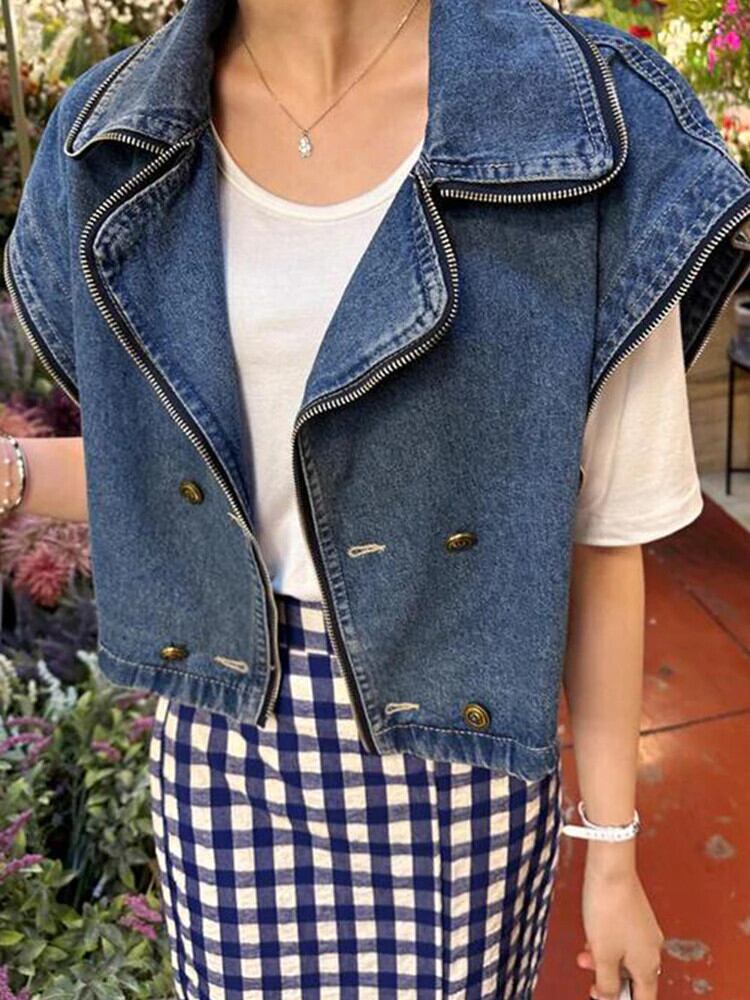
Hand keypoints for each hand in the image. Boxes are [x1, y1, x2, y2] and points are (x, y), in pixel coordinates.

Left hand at [578, 859, 664, 999]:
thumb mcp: (602, 955)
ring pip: (626, 957)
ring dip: (606, 961)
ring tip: (586, 955)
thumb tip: (608, 998)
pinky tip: (593, 936)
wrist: (610, 869)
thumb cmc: (608, 907)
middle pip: (634, 978)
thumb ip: (607, 982)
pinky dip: (608, 944)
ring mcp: (645, 930)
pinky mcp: (636, 915)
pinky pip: (624, 940)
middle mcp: (652, 948)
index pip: (645, 998)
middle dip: (611, 980)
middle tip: (592, 980)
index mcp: (649, 964)